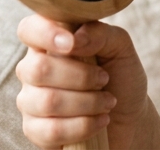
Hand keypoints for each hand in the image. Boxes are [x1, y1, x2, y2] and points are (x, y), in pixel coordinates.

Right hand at [16, 14, 150, 149]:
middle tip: (104, 79)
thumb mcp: (120, 47)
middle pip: (37, 69)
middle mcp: (33, 69)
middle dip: (80, 76)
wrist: (130, 117)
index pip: (29, 29)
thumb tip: (76, 37)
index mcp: (49, 42)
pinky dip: (83, 125)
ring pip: (47, 101)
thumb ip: (100, 33)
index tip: (71, 44)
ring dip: (88, 103)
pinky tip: (100, 120)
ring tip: (108, 102)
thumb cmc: (120, 76)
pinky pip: (51, 130)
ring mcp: (30, 101)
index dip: (45, 34)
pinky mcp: (35, 130)